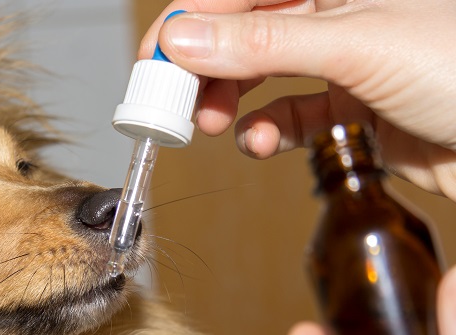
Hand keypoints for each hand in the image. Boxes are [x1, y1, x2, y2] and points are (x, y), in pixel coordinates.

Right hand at [139, 0, 455, 200]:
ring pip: (260, 75)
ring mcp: (343, 61)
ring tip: (212, 125)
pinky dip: (265, 132)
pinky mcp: (351, 108)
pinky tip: (255, 144)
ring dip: (227, 101)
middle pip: (243, 33)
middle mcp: (334, 13)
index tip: (154, 59)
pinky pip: (290, 115)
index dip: (189, 22)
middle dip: (203, 69)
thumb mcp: (357, 46)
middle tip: (174, 104)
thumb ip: (265, 46)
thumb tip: (183, 40)